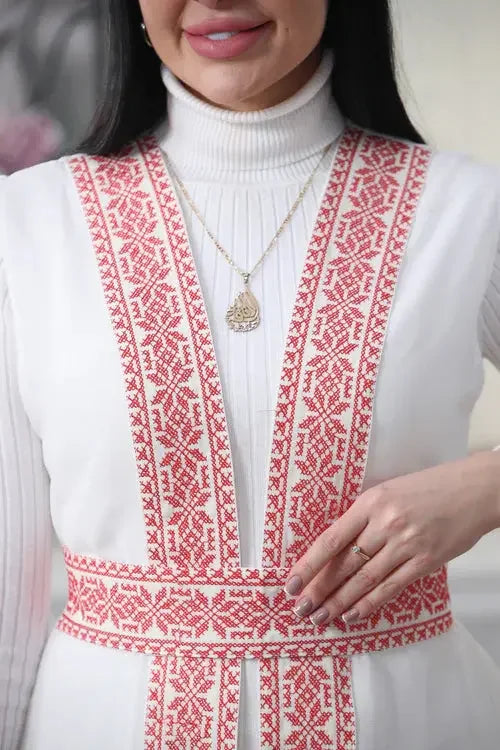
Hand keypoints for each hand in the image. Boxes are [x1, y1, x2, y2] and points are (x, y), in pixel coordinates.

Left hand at [283, 451, 499, 625]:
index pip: (331, 539)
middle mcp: (386, 523)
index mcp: (371, 502)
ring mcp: (406, 544)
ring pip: (365, 580)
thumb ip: (364, 518)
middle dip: (320, 590)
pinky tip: (353, 616)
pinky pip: (391, 587)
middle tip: (301, 610)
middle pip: (345, 564)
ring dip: (340, 602)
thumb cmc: (428, 487)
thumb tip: (336, 550)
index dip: (309, 565)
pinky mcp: (425, 561)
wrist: (473, 489)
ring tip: (321, 618)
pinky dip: (370, 604)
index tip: (291, 583)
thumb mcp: (388, 492)